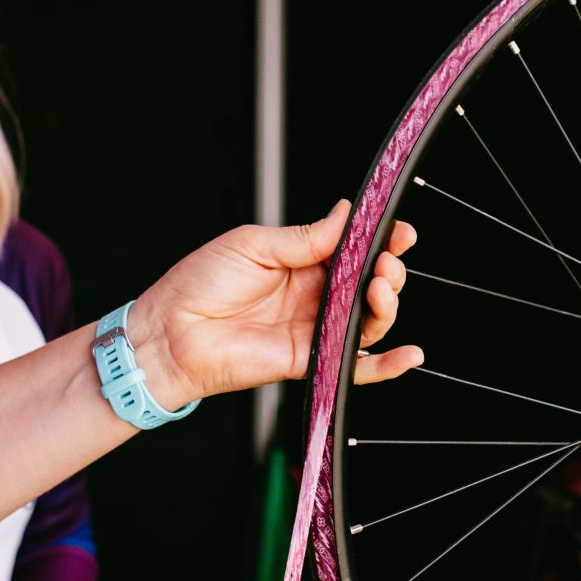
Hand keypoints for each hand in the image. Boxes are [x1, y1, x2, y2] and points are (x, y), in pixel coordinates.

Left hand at [130, 201, 421, 410]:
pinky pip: (354, 366)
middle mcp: (314, 295)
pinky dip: (386, 365)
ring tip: (379, 288)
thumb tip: (345, 214)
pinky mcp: (309, 360)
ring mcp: (314, 328)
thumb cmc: (199, 284)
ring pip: (368, 320)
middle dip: (388, 270)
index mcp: (302, 262)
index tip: (400, 230)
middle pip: (369, 284)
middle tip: (385, 262)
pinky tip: (410, 354)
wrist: (169, 332)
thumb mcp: (253, 244)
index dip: (381, 240)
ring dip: (386, 304)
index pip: (354, 249)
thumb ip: (304, 237)